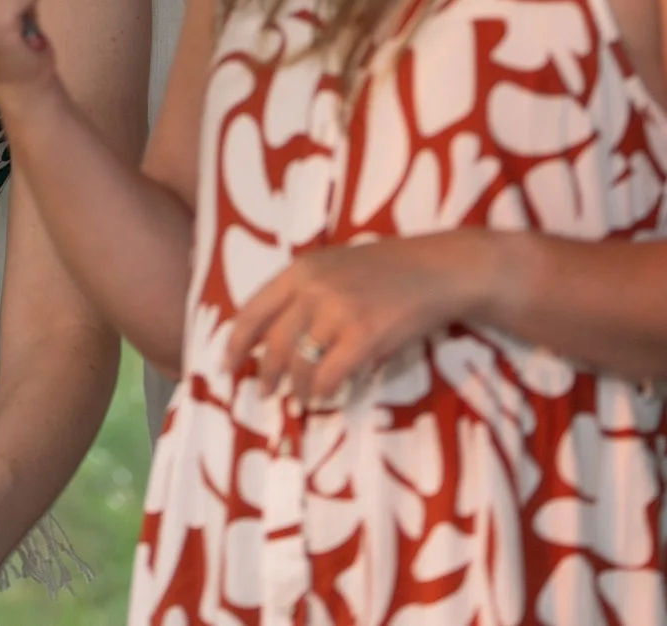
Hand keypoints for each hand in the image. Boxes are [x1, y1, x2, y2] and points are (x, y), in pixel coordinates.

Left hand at [223, 232, 501, 406]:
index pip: (252, 311)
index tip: (227, 366)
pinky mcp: (364, 336)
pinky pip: (329, 376)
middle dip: (265, 374)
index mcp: (300, 270)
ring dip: (297, 389)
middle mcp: (313, 289)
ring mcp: (338, 312)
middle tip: (264, 392)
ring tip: (301, 398)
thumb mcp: (334, 268)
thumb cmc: (387, 270)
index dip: (235, 344)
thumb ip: (303, 293)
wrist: (438, 270)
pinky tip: (327, 396)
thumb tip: (271, 339)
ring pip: (300, 365)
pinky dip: (324, 392)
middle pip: (274, 344)